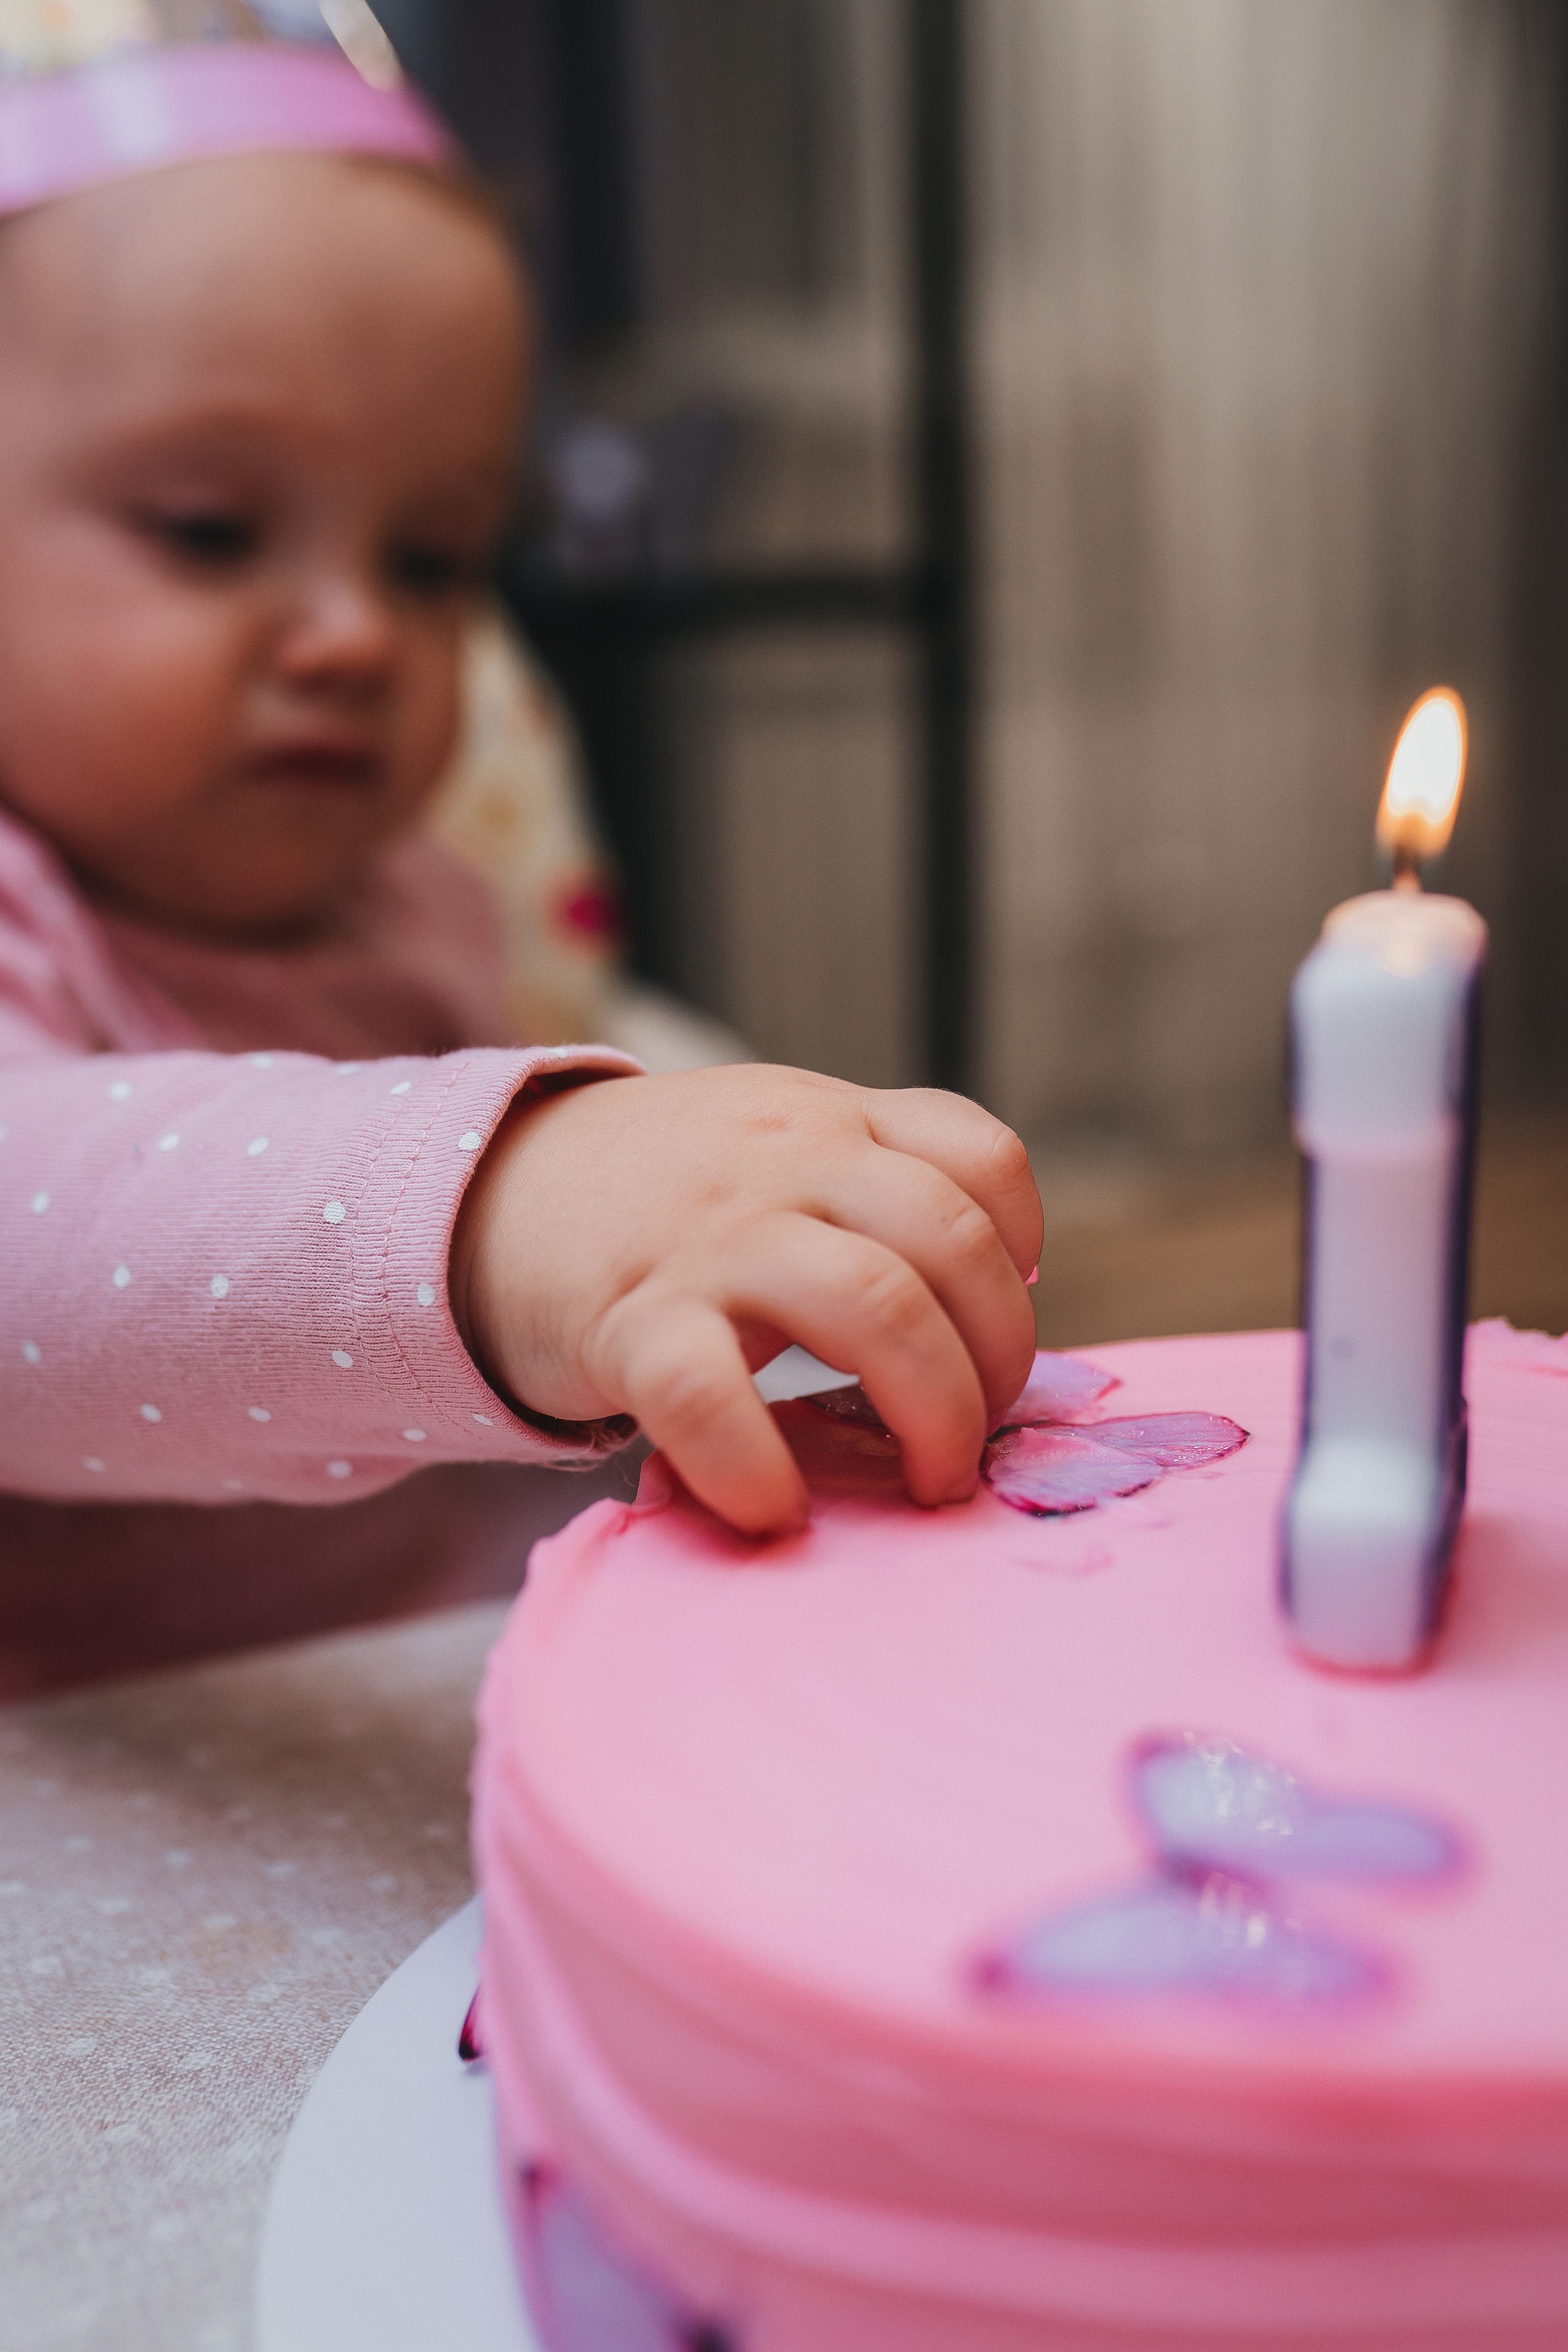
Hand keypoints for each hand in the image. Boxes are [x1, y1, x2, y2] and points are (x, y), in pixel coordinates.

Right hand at [449, 1065, 1041, 1535]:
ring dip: (933, 1411)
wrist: (478, 1192)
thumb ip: (865, 1197)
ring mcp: (709, 1236)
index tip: (997, 1321)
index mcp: (830, 1122)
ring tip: (926, 1482)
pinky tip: (774, 1509)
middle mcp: (785, 1163)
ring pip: (873, 1305)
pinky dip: (756, 1463)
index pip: (980, 1157)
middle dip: (996, 1361)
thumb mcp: (770, 1151)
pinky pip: (707, 1393)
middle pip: (952, 1243)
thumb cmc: (656, 1202)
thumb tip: (973, 1328)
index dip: (1020, 1251)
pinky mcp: (626, 1318)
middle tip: (973, 1439)